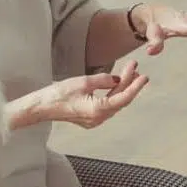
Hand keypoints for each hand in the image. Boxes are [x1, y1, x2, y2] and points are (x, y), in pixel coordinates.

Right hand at [9, 56, 149, 129]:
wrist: (42, 106)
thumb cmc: (58, 94)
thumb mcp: (83, 82)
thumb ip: (103, 80)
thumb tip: (117, 79)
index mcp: (98, 110)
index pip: (123, 97)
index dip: (135, 87)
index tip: (144, 76)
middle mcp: (99, 118)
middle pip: (120, 99)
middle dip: (129, 82)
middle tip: (134, 66)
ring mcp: (94, 120)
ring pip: (114, 102)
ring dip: (122, 87)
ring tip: (129, 71)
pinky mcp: (90, 118)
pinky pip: (107, 105)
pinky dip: (113, 93)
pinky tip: (116, 82)